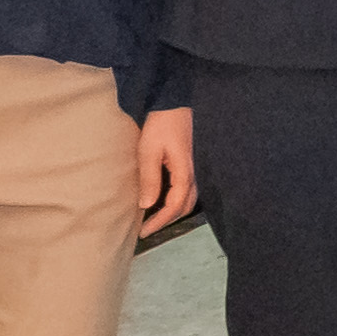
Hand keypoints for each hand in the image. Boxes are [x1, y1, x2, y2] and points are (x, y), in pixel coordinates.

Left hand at [130, 105, 197, 236]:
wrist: (173, 103)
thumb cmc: (160, 125)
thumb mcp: (149, 151)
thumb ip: (150, 178)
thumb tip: (147, 205)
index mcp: (184, 172)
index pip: (175, 206)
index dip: (160, 221)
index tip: (143, 232)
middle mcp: (193, 173)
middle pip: (185, 205)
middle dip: (168, 220)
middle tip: (148, 228)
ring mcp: (193, 167)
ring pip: (188, 198)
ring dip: (173, 211)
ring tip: (154, 216)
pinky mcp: (188, 162)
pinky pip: (186, 188)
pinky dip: (175, 199)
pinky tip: (162, 198)